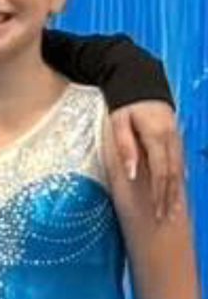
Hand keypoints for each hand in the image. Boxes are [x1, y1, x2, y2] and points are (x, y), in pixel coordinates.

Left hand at [109, 99, 186, 219]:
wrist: (138, 80)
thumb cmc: (125, 103)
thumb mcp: (119, 122)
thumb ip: (125, 147)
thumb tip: (132, 173)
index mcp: (157, 137)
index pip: (160, 172)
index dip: (159, 193)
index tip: (156, 210)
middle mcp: (171, 139)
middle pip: (173, 174)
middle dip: (169, 198)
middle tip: (164, 218)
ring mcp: (175, 137)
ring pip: (179, 169)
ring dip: (176, 190)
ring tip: (172, 210)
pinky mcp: (174, 136)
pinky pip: (179, 161)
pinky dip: (178, 178)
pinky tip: (177, 189)